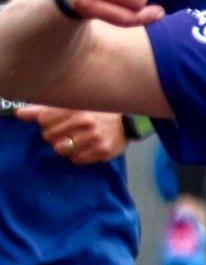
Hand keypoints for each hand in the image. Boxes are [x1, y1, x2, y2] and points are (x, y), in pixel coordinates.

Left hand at [13, 106, 128, 164]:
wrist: (128, 121)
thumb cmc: (94, 111)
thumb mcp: (71, 104)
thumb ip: (43, 108)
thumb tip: (19, 114)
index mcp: (76, 107)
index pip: (43, 120)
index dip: (46, 122)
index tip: (57, 121)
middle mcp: (86, 122)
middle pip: (49, 136)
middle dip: (54, 135)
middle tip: (67, 131)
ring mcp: (95, 138)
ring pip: (61, 150)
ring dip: (65, 146)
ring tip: (75, 140)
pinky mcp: (103, 151)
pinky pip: (76, 160)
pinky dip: (77, 155)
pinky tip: (84, 147)